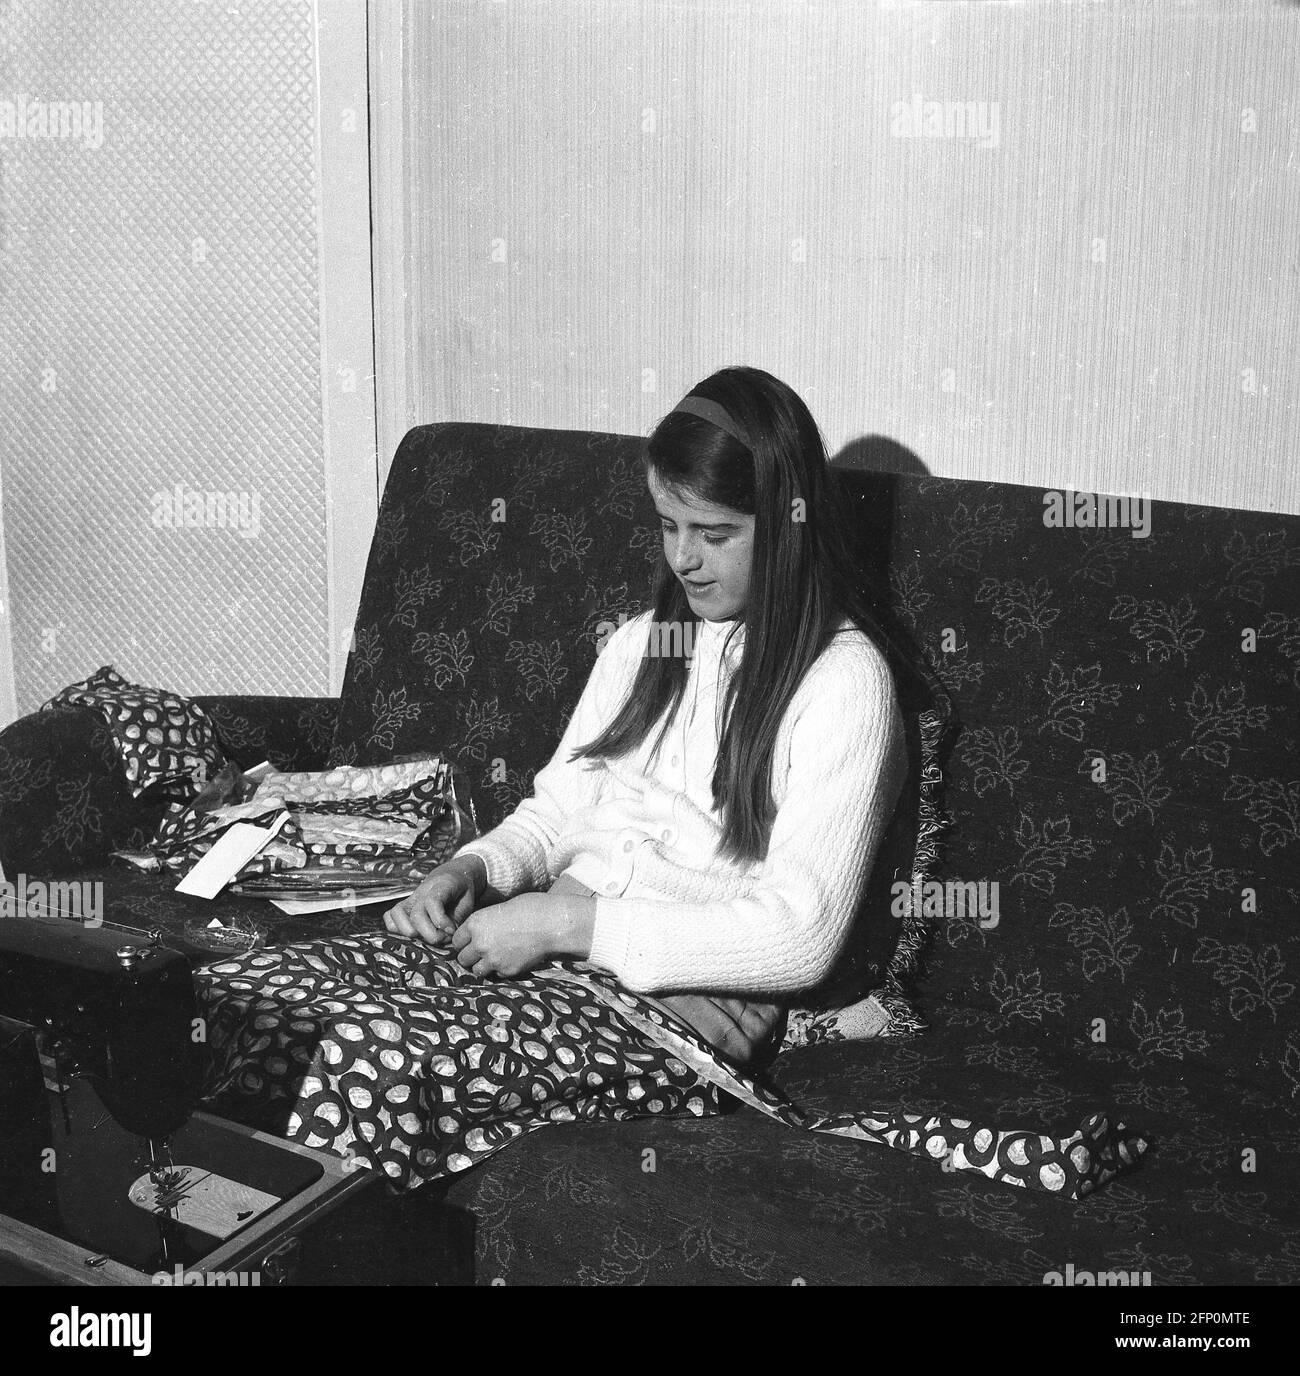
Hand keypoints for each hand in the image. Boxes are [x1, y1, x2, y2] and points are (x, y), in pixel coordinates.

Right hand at [382, 856, 484, 944]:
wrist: (452, 877)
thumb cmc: (461, 894)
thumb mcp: (467, 903)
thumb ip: (456, 920)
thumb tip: (444, 936)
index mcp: (441, 886)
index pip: (433, 901)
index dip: (441, 921)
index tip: (451, 930)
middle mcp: (422, 891)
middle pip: (417, 915)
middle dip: (429, 934)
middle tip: (442, 938)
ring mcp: (410, 898)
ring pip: (397, 914)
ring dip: (409, 932)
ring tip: (425, 937)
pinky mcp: (402, 906)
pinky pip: (389, 917)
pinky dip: (395, 928)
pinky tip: (412, 934)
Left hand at [450, 892, 594, 977]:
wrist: (552, 923)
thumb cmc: (530, 909)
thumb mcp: (500, 909)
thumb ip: (485, 923)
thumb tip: (478, 934)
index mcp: (475, 923)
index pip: (455, 941)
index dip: (464, 941)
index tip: (473, 940)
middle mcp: (480, 943)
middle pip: (462, 958)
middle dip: (471, 956)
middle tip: (483, 951)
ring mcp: (493, 959)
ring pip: (477, 970)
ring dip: (484, 966)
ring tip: (496, 957)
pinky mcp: (507, 970)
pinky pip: (497, 975)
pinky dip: (501, 970)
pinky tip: (512, 959)